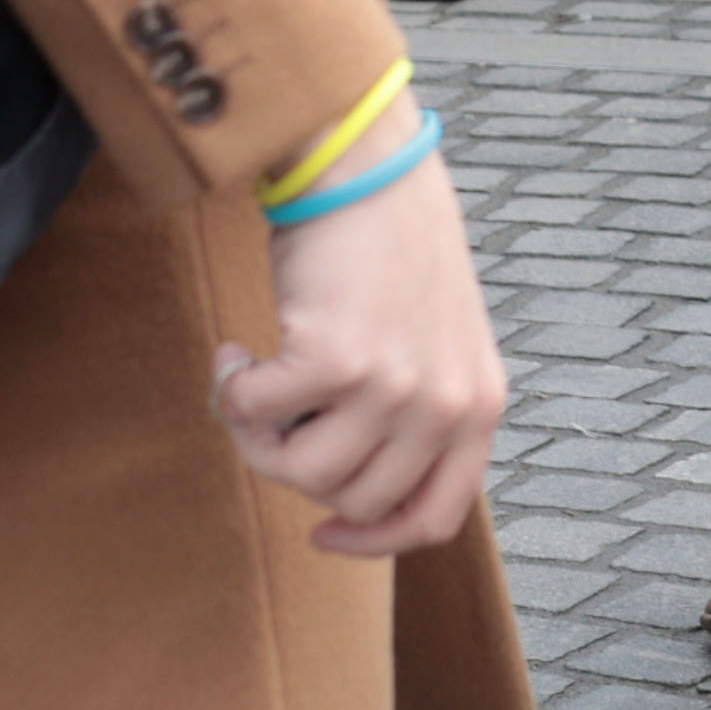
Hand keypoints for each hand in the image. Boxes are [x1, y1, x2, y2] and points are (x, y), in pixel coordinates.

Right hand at [211, 147, 511, 559]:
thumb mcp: (436, 342)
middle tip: (269, 417)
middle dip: (293, 468)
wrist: (369, 168)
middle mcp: (445, 405)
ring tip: (249, 382)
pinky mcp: (337, 360)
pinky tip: (233, 350)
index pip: (433, 519)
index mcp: (479, 407)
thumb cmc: (390, 252)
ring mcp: (395, 387)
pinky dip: (231, 391)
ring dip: (255, 435)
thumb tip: (341, 496)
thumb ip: (416, 413)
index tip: (321, 531)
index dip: (372, 541)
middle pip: (350, 500)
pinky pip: (257, 417)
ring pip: (299, 472)